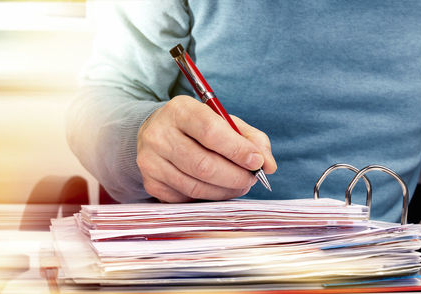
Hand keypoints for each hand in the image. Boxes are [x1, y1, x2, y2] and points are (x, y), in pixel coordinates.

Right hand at [136, 95, 276, 202]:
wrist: (155, 133)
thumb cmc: (196, 127)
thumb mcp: (222, 120)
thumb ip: (250, 138)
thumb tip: (269, 165)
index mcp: (179, 110)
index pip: (210, 132)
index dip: (237, 150)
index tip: (257, 162)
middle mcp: (159, 135)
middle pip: (203, 165)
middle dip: (235, 176)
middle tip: (251, 179)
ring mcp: (151, 161)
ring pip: (196, 187)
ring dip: (225, 191)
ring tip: (238, 185)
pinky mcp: (151, 184)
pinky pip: (186, 199)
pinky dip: (207, 198)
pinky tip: (215, 189)